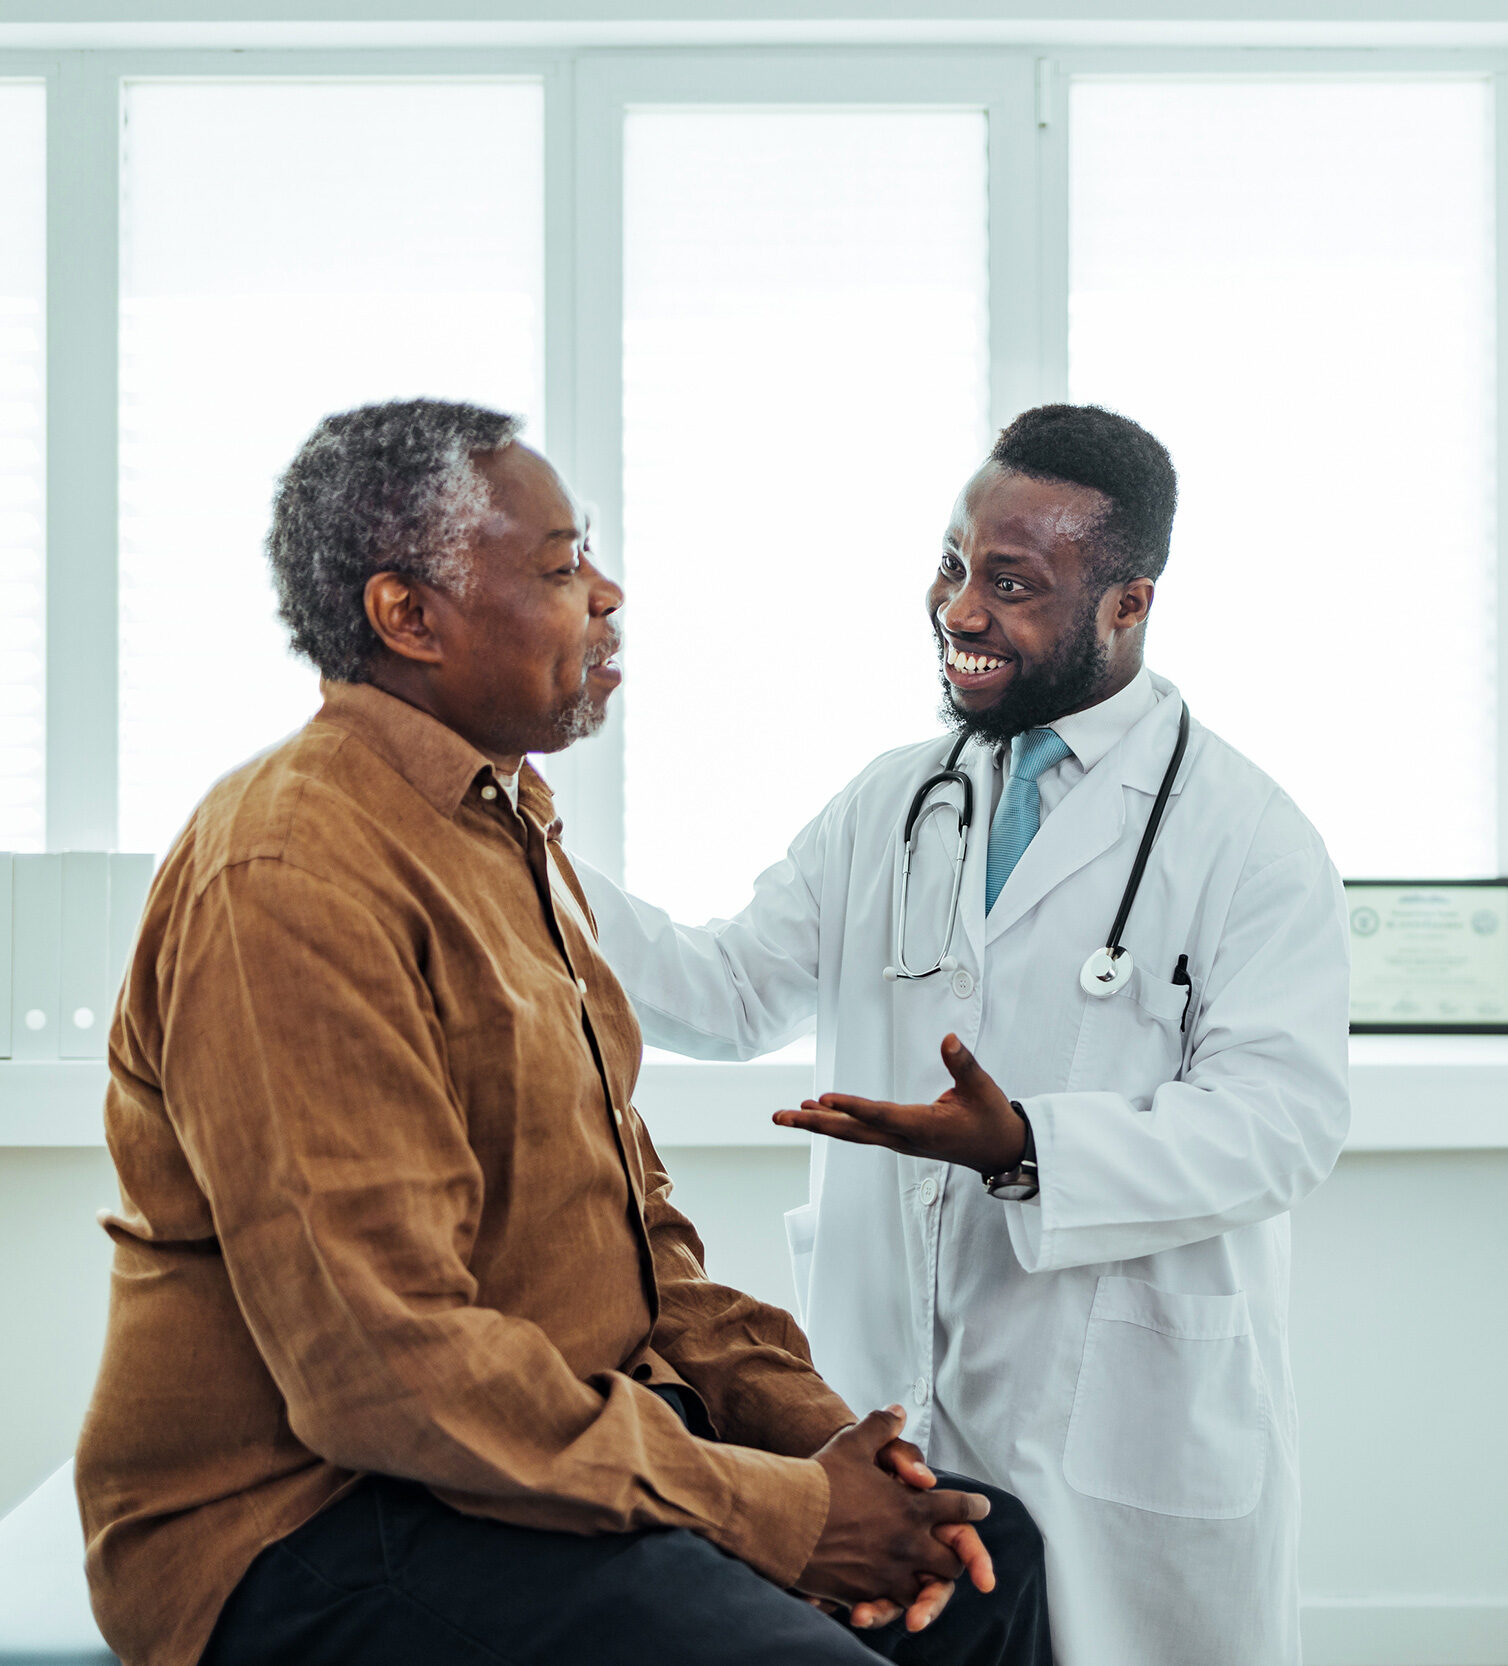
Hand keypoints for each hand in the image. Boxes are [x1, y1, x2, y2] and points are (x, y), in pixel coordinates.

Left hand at [774, 1035, 1024, 1176]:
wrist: (999, 1152)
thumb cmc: (991, 1119)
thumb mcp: (983, 1088)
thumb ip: (963, 1064)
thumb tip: (948, 1039)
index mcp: (924, 1127)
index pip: (881, 1116)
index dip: (853, 1108)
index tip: (825, 1098)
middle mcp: (904, 1138)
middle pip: (852, 1132)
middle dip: (815, 1123)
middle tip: (780, 1116)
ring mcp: (899, 1140)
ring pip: (851, 1133)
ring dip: (818, 1123)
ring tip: (786, 1114)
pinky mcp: (899, 1137)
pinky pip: (860, 1130)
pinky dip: (836, 1121)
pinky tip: (818, 1111)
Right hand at [797, 1407, 990, 1610]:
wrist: (782, 1518)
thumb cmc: (819, 1478)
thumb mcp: (853, 1442)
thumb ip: (882, 1426)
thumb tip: (900, 1410)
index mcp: (912, 1508)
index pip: (961, 1509)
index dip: (975, 1507)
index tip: (982, 1508)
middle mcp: (907, 1545)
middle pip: (952, 1561)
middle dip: (956, 1553)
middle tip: (951, 1547)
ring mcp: (887, 1575)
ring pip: (927, 1590)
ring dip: (928, 1583)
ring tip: (924, 1576)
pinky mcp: (865, 1596)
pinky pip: (893, 1608)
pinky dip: (895, 1603)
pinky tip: (890, 1596)